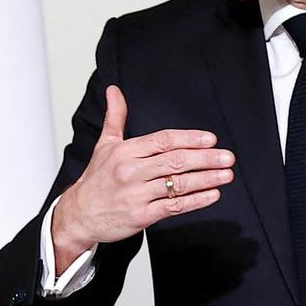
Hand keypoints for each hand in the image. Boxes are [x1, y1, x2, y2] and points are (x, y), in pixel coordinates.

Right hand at [51, 84, 234, 273]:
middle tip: (227, 156)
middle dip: (205, 158)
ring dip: (206, 179)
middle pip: (175, 161)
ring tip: (226, 174)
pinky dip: (196, 201)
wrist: (78, 215)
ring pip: (178, 184)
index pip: (163, 140)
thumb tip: (114, 90)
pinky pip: (174, 206)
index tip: (211, 139)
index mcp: (125, 151)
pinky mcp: (141, 216)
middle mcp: (131, 171)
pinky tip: (212, 195)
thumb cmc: (96, 180)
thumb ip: (115, 117)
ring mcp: (137, 194)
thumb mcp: (104, 145)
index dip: (189, 139)